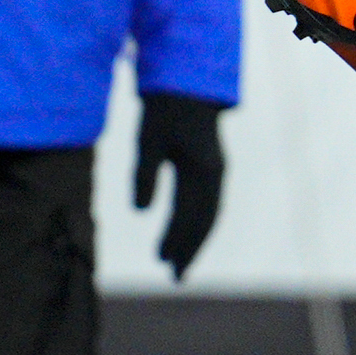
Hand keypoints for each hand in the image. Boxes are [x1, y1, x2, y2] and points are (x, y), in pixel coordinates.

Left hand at [136, 92, 226, 280]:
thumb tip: (140, 212)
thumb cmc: (165, 107)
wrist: (187, 78)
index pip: (195, 218)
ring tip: (172, 258)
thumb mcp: (149, 139)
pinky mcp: (207, 163)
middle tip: (174, 276)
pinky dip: (193, 219)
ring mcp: (214, 168)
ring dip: (192, 236)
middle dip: (189, 248)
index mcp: (204, 170)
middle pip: (205, 220)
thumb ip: (145, 174)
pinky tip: (179, 227)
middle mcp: (214, 173)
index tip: (168, 268)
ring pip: (206, 212)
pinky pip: (204, 200)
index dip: (183, 244)